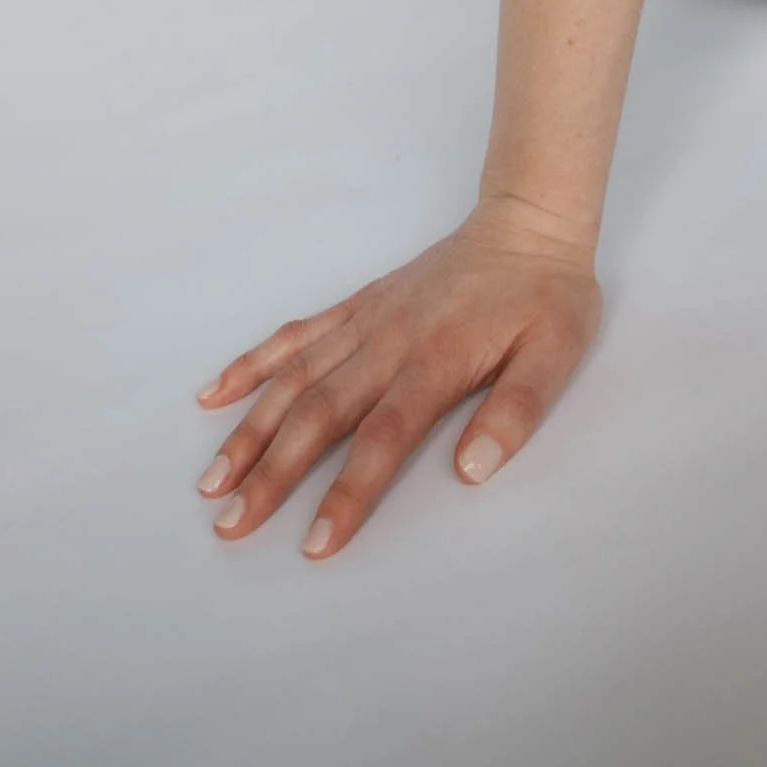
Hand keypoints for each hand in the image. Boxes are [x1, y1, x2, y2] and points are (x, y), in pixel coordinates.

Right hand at [194, 198, 602, 557]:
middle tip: (230, 527)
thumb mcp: (555, 352)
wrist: (529, 221)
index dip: (347, 493)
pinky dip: (254, 363)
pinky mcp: (359, 304)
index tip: (315, 545)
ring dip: (250, 429)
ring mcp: (366, 320)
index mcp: (435, 360)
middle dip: (271, 474)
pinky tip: (216, 393)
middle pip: (318, 413)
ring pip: (295, 378)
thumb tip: (471, 471)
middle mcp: (387, 341)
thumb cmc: (545, 296)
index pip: (381, 438)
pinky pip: (296, 334)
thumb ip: (515, 411)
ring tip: (211, 481)